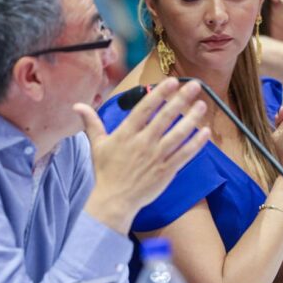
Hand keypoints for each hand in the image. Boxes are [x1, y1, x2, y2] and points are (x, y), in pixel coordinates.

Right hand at [76, 78, 209, 233]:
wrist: (114, 200)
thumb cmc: (105, 172)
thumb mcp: (96, 145)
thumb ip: (91, 122)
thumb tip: (77, 105)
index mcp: (127, 134)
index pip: (145, 108)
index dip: (160, 93)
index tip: (172, 81)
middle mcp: (144, 142)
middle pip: (166, 117)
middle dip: (181, 99)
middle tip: (195, 85)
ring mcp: (157, 157)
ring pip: (179, 134)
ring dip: (192, 118)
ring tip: (202, 105)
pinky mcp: (167, 170)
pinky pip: (185, 154)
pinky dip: (197, 143)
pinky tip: (205, 132)